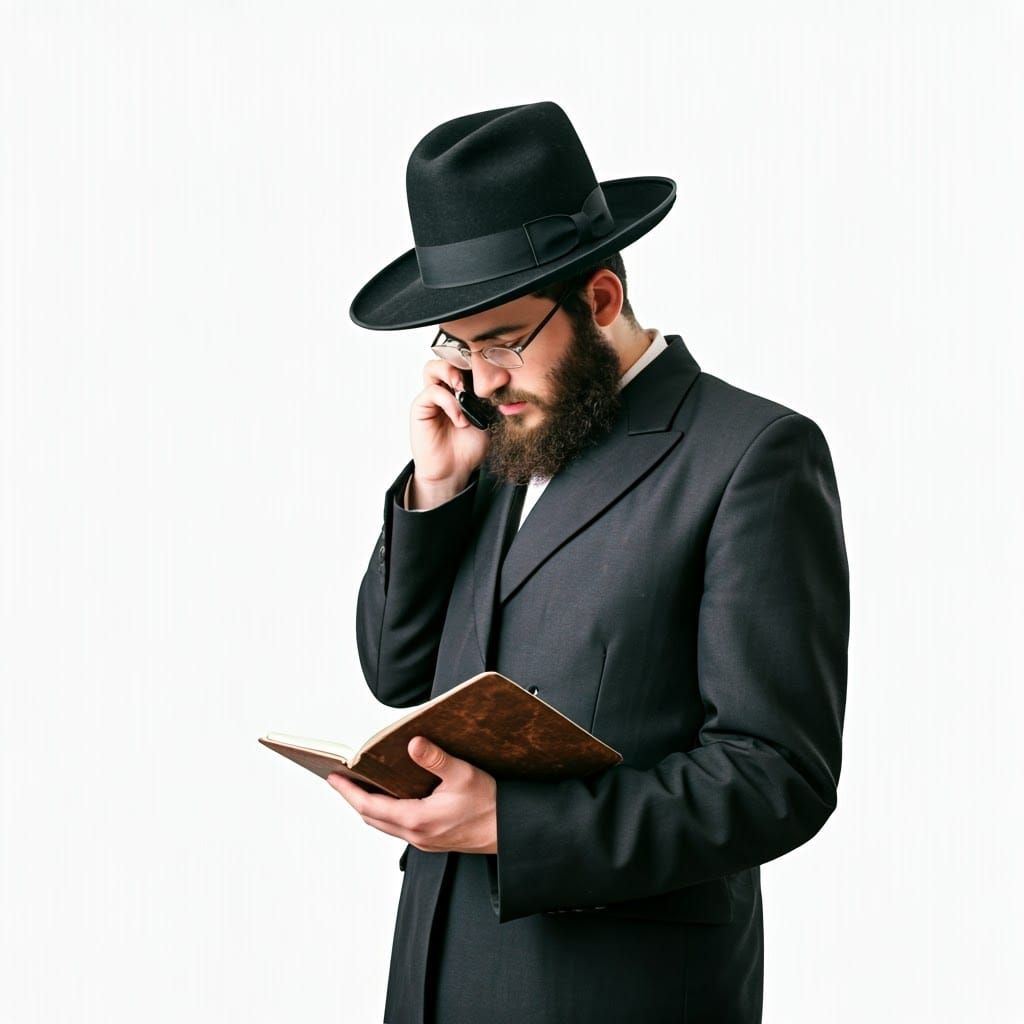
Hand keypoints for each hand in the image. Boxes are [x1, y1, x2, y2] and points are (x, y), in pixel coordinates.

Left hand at [326, 736, 497, 854]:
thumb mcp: (464, 774)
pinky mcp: (432, 841)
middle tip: (340, 778)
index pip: (369, 806)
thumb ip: (436, 758)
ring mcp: (423, 841)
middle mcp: (416, 835)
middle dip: (353, 798)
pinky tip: (392, 798)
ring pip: (384, 824)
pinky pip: (398, 827)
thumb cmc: (490, 804)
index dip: (348, 791)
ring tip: (360, 785)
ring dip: (369, 806)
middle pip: (371, 817)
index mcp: (417, 819)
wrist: (510, 833)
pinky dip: (386, 812)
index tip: (333, 776)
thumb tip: (412, 743)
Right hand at [408, 360, 490, 507]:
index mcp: (462, 388)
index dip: (476, 361)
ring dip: (450, 374)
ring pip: (433, 368)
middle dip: (462, 361)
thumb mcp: (489, 420)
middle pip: (446, 357)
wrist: (455, 470)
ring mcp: (432, 397)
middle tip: (476, 376)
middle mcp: (445, 389)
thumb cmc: (470, 447)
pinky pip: (432, 392)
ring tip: (463, 390)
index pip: (465, 363)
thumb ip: (490, 400)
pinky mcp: (421, 408)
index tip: (492, 370)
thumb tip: (503, 381)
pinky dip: (449, 403)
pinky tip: (460, 419)